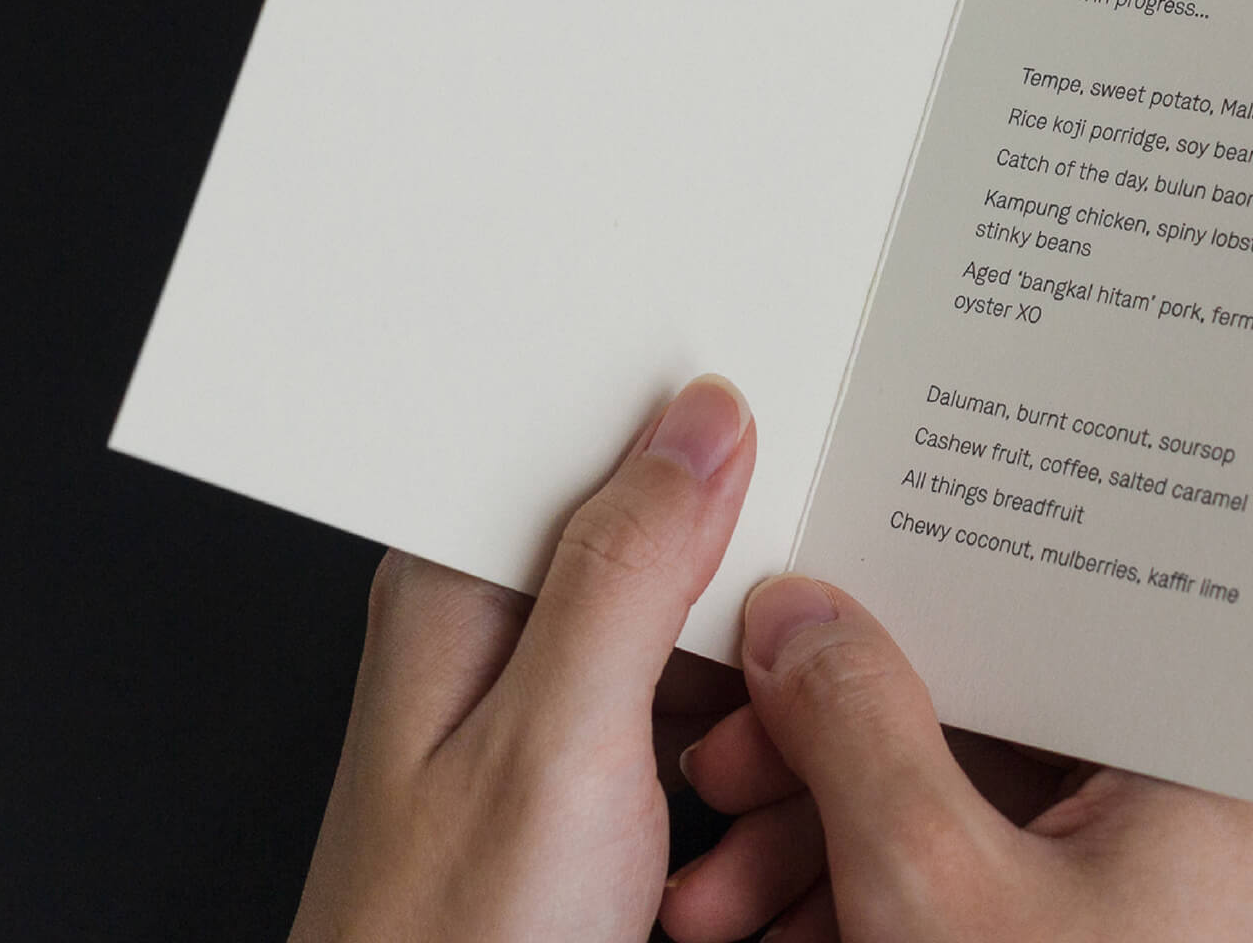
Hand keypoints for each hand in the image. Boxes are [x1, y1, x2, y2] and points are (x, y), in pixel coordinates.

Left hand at [291, 374, 756, 939]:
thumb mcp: (556, 739)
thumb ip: (629, 568)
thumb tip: (703, 423)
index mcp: (462, 581)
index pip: (592, 438)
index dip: (699, 436)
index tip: (791, 454)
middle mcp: (502, 629)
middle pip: (669, 542)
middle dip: (746, 604)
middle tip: (770, 680)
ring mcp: (553, 707)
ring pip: (704, 641)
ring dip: (755, 707)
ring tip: (741, 791)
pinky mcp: (596, 776)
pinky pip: (706, 722)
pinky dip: (748, 768)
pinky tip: (748, 829)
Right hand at [662, 577, 1252, 939]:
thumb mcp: (935, 888)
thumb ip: (858, 728)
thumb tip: (803, 621)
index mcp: (1216, 754)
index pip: (1047, 608)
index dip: (904, 601)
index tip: (799, 615)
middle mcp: (1208, 804)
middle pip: (991, 713)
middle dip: (829, 757)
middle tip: (728, 765)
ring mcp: (1162, 883)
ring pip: (972, 806)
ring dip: (825, 843)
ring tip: (719, 892)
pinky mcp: (1111, 941)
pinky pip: (987, 881)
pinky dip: (880, 903)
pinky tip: (776, 934)